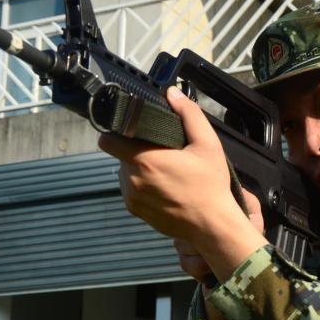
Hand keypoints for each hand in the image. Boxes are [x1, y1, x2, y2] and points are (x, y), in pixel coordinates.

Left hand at [98, 87, 267, 280]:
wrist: (212, 226)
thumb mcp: (208, 145)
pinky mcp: (136, 212)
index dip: (117, 134)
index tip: (133, 133)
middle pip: (120, 156)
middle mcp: (132, 179)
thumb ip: (189, 114)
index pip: (107, 141)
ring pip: (125, 174)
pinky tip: (164, 189)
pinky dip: (142, 188)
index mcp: (145, 160)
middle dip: (135, 152)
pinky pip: (131, 192)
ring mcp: (132, 198)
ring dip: (138, 171)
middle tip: (162, 154)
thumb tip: (172, 93)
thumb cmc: (211, 186)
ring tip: (165, 173)